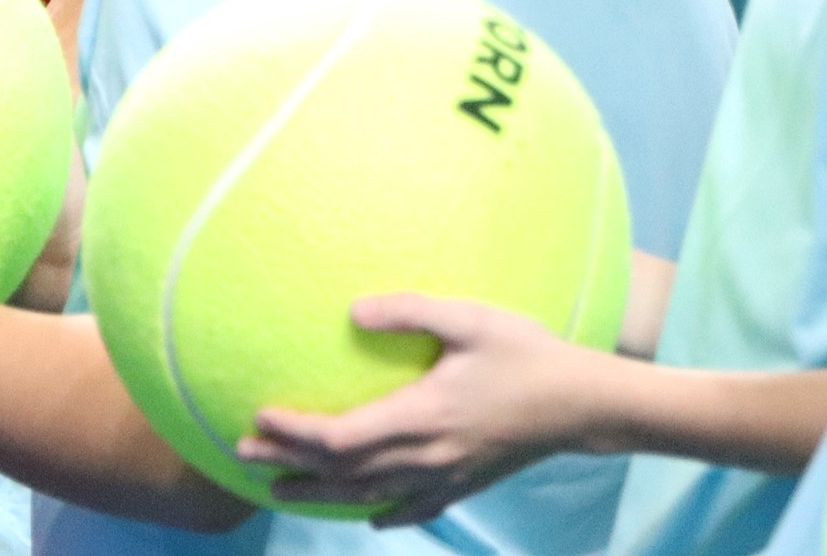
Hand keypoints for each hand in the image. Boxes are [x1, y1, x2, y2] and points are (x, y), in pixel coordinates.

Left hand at [240, 292, 601, 523]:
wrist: (582, 404)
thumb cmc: (525, 353)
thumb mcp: (467, 319)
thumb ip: (408, 312)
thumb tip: (351, 311)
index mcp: (422, 417)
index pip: (341, 438)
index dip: (295, 434)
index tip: (259, 417)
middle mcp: (427, 457)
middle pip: (343, 471)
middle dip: (290, 465)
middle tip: (244, 453)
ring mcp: (446, 477)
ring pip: (368, 496)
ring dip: (320, 493)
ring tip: (280, 490)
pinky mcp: (465, 485)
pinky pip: (412, 508)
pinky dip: (380, 512)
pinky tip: (366, 514)